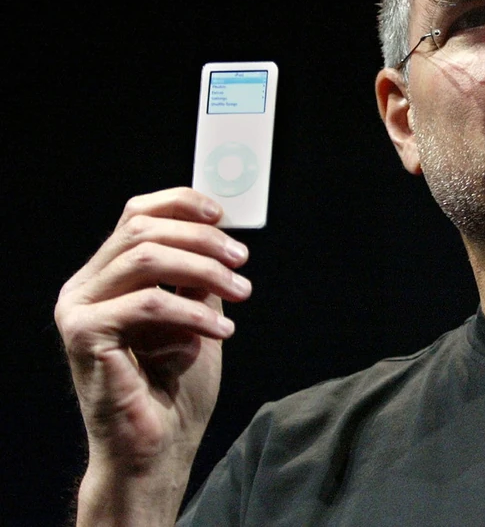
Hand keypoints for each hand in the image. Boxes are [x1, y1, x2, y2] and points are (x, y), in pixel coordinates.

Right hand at [55, 187, 252, 524]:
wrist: (158, 446)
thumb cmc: (176, 383)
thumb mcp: (197, 312)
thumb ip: (199, 274)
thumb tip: (222, 232)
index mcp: (108, 275)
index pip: (136, 214)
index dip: (180, 203)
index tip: (224, 215)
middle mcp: (86, 286)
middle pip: (142, 228)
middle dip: (202, 239)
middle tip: (242, 261)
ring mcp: (78, 309)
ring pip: (145, 257)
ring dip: (204, 270)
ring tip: (241, 293)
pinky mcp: (83, 335)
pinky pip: (146, 303)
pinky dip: (192, 312)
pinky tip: (221, 332)